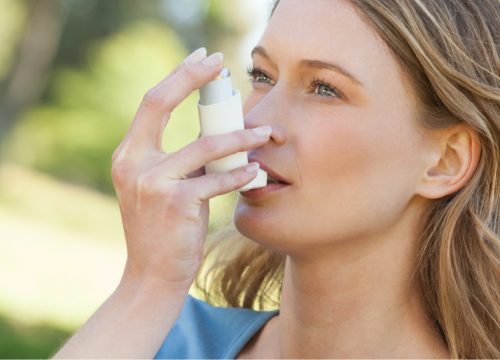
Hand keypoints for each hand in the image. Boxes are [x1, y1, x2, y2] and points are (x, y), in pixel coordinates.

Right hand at [111, 48, 271, 291]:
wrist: (151, 276)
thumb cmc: (163, 230)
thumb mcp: (161, 188)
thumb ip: (181, 160)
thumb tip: (217, 132)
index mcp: (129, 155)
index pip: (151, 102)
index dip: (177, 76)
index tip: (202, 60)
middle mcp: (133, 162)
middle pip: (160, 103)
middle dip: (193, 78)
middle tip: (223, 64)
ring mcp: (151, 182)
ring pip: (205, 146)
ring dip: (241, 138)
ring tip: (266, 134)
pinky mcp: (175, 203)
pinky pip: (217, 180)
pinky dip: (240, 175)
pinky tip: (256, 174)